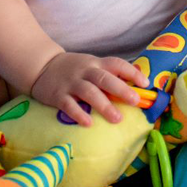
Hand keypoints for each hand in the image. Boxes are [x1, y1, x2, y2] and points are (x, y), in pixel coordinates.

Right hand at [30, 52, 149, 126]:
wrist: (41, 66)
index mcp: (96, 63)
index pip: (116, 64)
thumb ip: (109, 73)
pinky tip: (88, 123)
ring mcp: (71, 83)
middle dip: (121, 89)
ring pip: (89, 92)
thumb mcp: (91, 64)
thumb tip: (135, 84)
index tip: (144, 83)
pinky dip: (79, 113)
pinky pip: (69, 105)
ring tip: (117, 119)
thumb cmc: (73, 69)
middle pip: (104, 78)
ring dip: (104, 105)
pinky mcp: (58, 95)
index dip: (131, 72)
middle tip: (135, 101)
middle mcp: (85, 71)